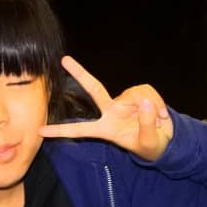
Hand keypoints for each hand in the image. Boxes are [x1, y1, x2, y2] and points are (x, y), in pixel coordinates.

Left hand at [39, 56, 173, 161]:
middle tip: (64, 60)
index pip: (80, 130)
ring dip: (151, 107)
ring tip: (159, 122)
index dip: (61, 131)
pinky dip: (158, 102)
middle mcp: (111, 112)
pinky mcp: (139, 94)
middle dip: (80, 74)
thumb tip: (146, 103)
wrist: (166, 141)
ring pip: (134, 95)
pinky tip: (162, 115)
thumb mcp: (149, 143)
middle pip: (94, 89)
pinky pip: (147, 92)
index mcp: (106, 129)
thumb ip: (147, 125)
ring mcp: (124, 102)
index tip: (40, 131)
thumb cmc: (151, 146)